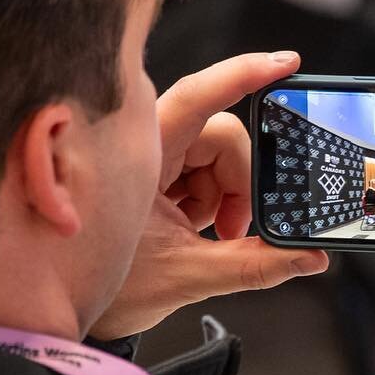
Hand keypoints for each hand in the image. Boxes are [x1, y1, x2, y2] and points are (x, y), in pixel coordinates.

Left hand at [89, 51, 328, 338]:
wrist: (66, 310)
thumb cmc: (107, 288)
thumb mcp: (188, 276)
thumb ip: (254, 266)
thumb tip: (308, 257)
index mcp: (143, 155)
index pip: (198, 97)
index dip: (243, 73)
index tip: (285, 63)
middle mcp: (147, 145)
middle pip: (220, 136)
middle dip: (239, 181)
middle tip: (234, 228)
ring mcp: (152, 157)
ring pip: (217, 154)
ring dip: (225, 195)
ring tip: (205, 235)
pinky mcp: (157, 171)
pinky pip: (204, 169)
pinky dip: (212, 199)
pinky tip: (193, 228)